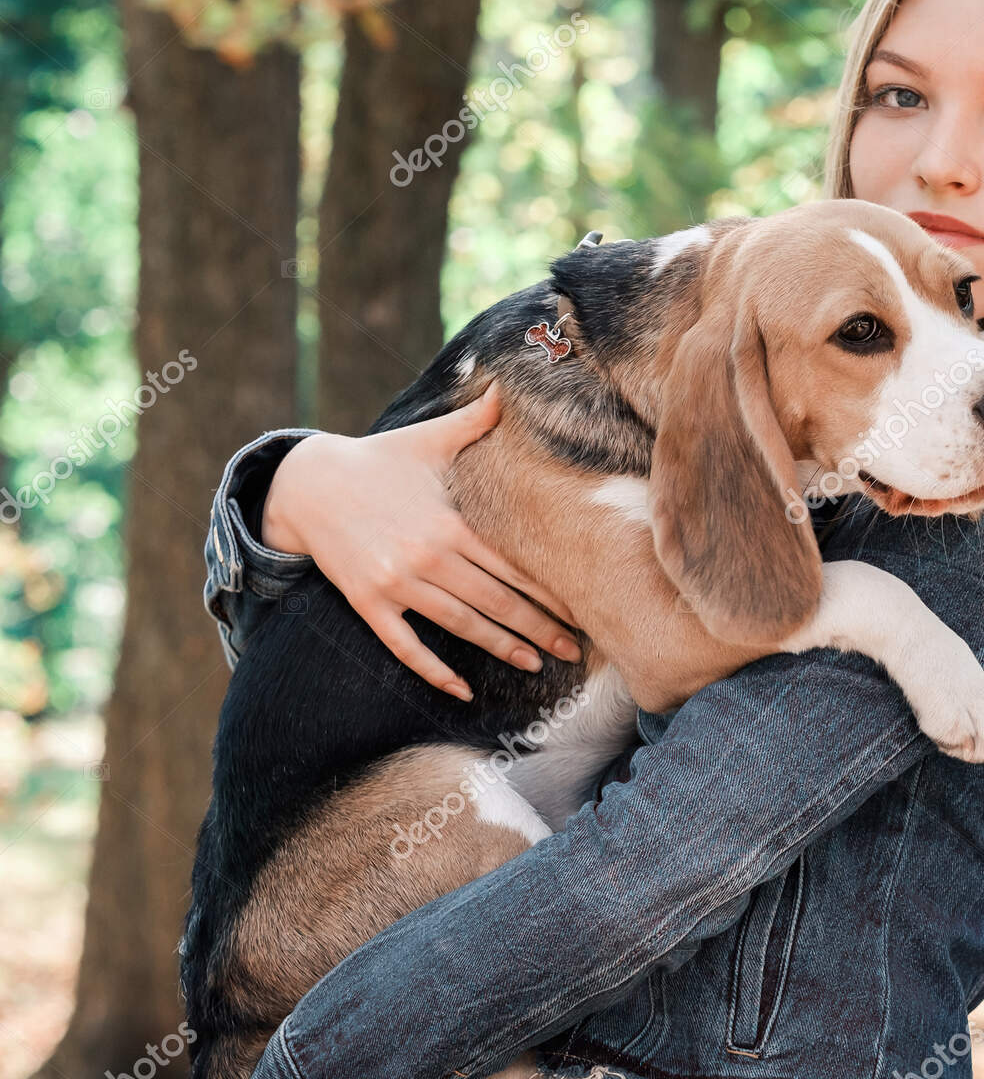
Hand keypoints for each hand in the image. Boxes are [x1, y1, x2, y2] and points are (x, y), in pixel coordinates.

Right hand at [261, 381, 581, 700]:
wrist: (307, 485)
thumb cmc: (379, 460)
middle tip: (575, 650)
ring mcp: (396, 584)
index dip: (549, 591)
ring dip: (502, 648)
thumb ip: (475, 419)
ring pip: (462, 625)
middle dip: (540, 628)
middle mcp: (428, 557)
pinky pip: (405, 646)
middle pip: (497, 601)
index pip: (512, 565)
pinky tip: (462, 691)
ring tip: (537, 663)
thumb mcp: (429, 437)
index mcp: (451, 523)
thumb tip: (508, 387)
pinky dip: (434, 671)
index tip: (582, 608)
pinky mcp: (369, 603)